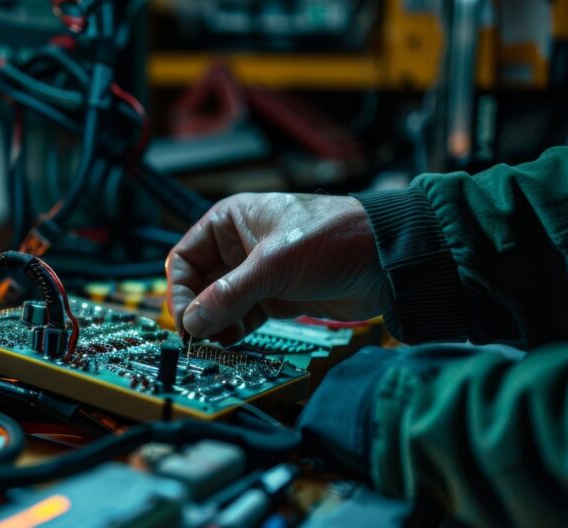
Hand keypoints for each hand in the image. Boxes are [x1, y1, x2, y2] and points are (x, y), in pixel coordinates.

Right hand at [166, 193, 390, 343]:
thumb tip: (193, 322)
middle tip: (196, 340)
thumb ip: (231, 294)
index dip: (179, 289)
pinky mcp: (275, 297)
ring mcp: (257, 274)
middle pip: (198, 284)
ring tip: (217, 345)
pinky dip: (234, 332)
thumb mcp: (276, 264)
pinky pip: (242, 317)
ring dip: (214, 325)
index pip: (185, 257)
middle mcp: (239, 247)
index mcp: (230, 222)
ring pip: (219, 304)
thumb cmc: (335, 237)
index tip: (184, 320)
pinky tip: (233, 344)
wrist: (387, 260)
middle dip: (196, 311)